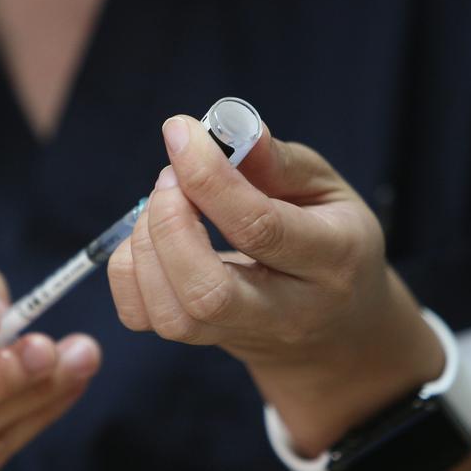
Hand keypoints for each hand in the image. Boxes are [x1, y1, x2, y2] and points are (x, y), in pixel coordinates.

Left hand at [107, 116, 442, 453]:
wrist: (341, 332)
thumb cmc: (333, 242)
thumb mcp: (327, 190)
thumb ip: (278, 161)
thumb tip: (226, 127)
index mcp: (331, 260)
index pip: (258, 227)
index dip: (207, 176)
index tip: (180, 132)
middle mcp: (286, 312)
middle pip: (207, 291)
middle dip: (169, 223)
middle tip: (170, 177)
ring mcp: (240, 336)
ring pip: (171, 315)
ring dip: (146, 245)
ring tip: (163, 203)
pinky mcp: (201, 343)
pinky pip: (142, 318)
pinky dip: (128, 269)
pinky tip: (151, 237)